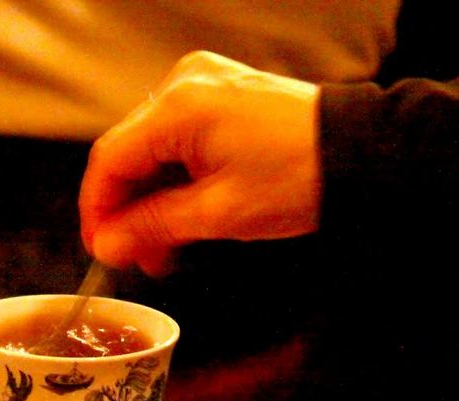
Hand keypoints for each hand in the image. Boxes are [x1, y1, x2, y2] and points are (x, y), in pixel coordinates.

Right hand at [79, 51, 320, 274]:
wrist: (360, 152)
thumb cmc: (300, 175)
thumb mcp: (217, 213)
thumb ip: (151, 227)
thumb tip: (108, 243)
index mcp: (178, 107)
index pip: (109, 160)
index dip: (98, 210)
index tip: (100, 247)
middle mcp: (184, 86)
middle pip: (129, 154)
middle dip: (128, 211)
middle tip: (135, 256)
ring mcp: (203, 86)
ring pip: (152, 151)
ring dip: (152, 200)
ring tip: (164, 247)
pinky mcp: (220, 96)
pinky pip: (178, 140)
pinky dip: (174, 179)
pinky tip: (182, 215)